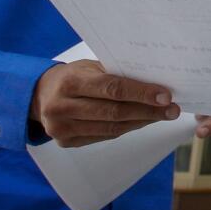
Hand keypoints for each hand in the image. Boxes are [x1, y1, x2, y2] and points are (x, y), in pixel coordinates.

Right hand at [30, 60, 178, 147]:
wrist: (38, 95)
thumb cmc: (72, 76)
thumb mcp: (89, 67)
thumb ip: (115, 73)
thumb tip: (154, 80)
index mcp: (70, 82)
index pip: (112, 88)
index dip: (141, 93)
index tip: (165, 95)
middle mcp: (63, 107)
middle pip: (114, 112)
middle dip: (148, 111)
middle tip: (172, 109)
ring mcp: (62, 128)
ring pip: (111, 128)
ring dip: (142, 122)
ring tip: (163, 115)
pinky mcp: (66, 142)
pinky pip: (104, 136)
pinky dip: (127, 128)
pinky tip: (143, 121)